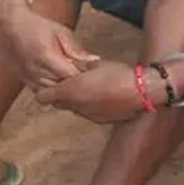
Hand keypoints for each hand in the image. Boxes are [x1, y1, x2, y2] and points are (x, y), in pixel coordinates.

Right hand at [0, 5, 99, 90]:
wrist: (9, 25)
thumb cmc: (38, 26)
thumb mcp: (62, 33)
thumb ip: (76, 50)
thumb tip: (95, 61)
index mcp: (47, 57)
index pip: (70, 77)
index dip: (84, 79)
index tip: (93, 75)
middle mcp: (35, 70)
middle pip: (61, 89)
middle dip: (75, 87)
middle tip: (87, 81)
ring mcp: (27, 77)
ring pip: (50, 94)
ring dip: (63, 91)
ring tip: (74, 84)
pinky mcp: (23, 80)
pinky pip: (40, 92)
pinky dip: (51, 92)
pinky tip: (60, 85)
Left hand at [34, 61, 153, 122]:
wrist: (141, 91)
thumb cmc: (118, 73)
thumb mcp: (97, 63)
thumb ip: (82, 65)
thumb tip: (74, 64)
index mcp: (70, 89)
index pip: (42, 96)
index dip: (45, 90)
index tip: (52, 83)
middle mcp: (74, 105)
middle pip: (57, 104)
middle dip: (61, 95)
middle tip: (72, 84)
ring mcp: (86, 115)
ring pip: (73, 109)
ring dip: (77, 101)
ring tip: (92, 91)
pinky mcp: (99, 121)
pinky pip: (88, 114)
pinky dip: (91, 107)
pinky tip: (104, 99)